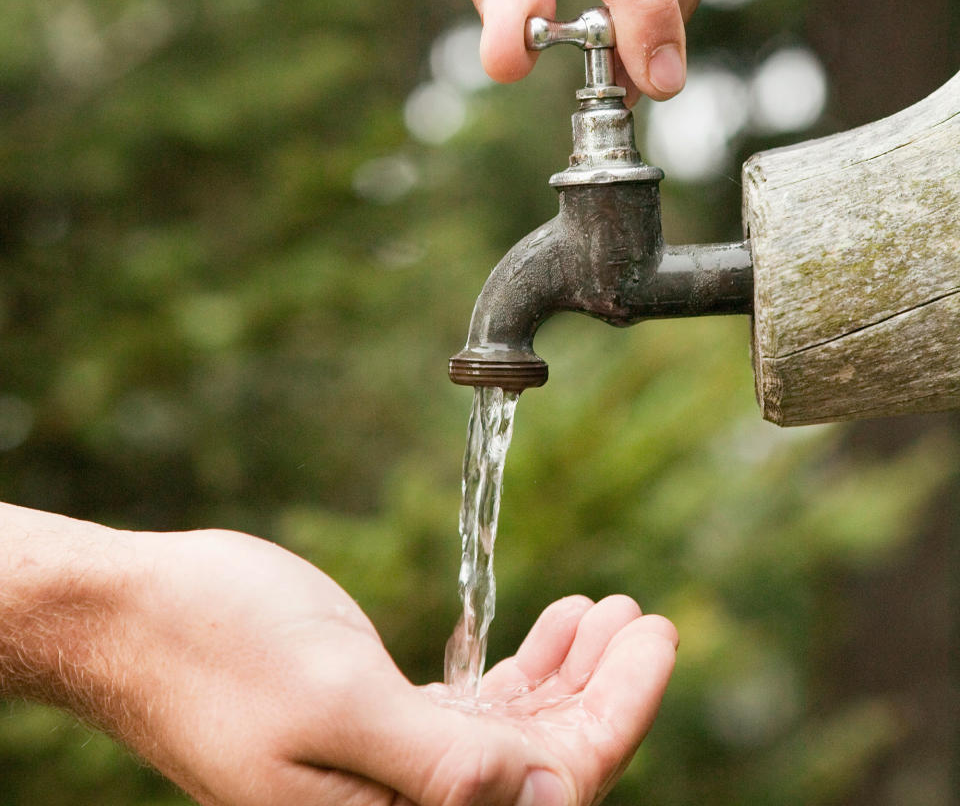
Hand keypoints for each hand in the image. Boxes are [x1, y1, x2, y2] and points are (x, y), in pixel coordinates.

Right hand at [107, 529, 675, 805]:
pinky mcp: (377, 726)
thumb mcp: (336, 701)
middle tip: (642, 616)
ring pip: (514, 740)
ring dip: (569, 675)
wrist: (132, 616)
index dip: (616, 718)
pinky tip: (552, 624)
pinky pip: (476, 714)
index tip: (657, 640)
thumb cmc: (218, 647)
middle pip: (541, 768)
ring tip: (607, 608)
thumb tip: (552, 798)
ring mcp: (389, 769)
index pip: (546, 791)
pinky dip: (523, 669)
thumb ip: (445, 765)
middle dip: (603, 692)